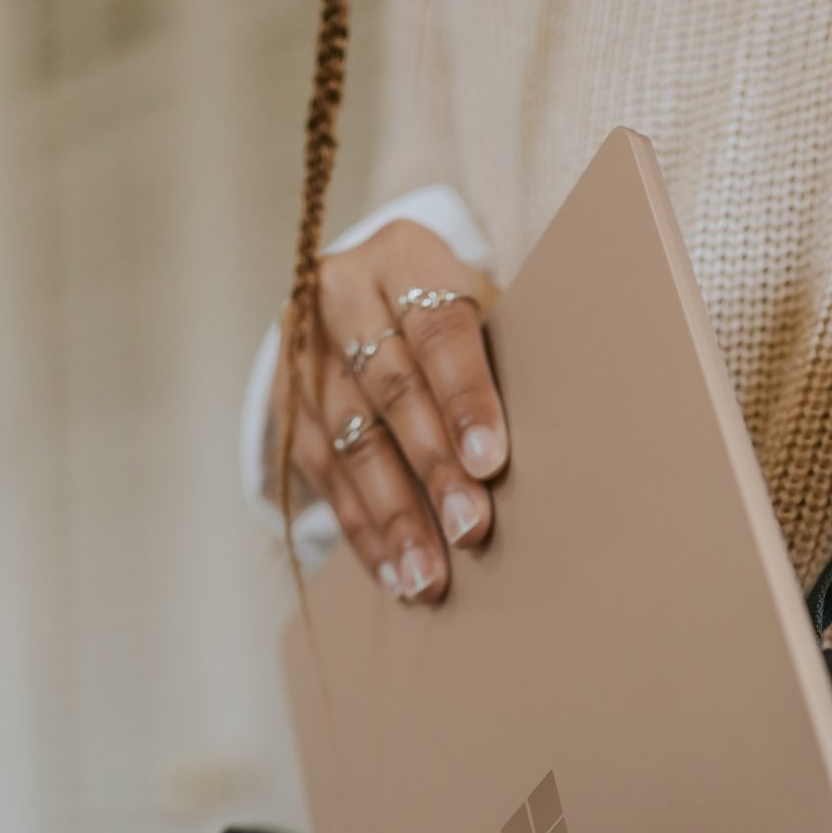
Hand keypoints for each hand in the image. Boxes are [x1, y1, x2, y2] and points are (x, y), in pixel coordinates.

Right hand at [269, 221, 508, 603]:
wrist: (363, 297)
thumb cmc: (448, 313)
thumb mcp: (477, 305)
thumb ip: (501, 357)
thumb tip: (548, 449)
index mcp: (402, 256)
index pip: (438, 328)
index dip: (465, 396)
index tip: (491, 460)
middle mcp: (340, 295)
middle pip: (392, 390)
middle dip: (433, 468)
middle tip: (469, 529)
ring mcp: (303, 351)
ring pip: (351, 442)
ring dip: (394, 517)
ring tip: (428, 576)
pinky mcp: (283, 402)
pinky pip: (323, 477)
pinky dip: (361, 529)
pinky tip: (393, 572)